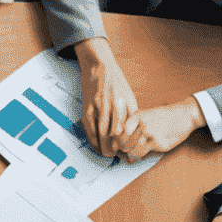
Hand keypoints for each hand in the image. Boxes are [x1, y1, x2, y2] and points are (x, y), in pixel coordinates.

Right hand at [74, 37, 138, 155]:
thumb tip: (134, 131)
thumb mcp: (129, 95)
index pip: (126, 129)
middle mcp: (111, 106)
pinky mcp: (87, 109)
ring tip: (106, 153)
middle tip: (115, 155)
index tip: (126, 149)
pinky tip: (96, 145)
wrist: (99, 67)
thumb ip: (131, 113)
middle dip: (114, 148)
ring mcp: (97, 108)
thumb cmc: (116, 81)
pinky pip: (89, 129)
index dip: (126, 143)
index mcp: (124, 103)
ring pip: (100, 134)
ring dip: (103, 147)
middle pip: (113, 135)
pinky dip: (93, 140)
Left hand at [109, 100, 204, 161]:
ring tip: (129, 157)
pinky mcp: (157, 143)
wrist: (184, 115)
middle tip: (120, 154)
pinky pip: (140, 154)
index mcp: (137, 116)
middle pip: (122, 143)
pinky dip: (137, 158)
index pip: (118, 132)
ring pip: (130, 151)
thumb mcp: (147, 115)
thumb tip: (120, 140)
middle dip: (120, 150)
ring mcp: (149, 134)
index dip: (114, 141)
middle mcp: (141, 124)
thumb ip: (134, 125)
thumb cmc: (165, 117)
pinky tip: (138, 157)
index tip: (114, 147)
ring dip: (129, 156)